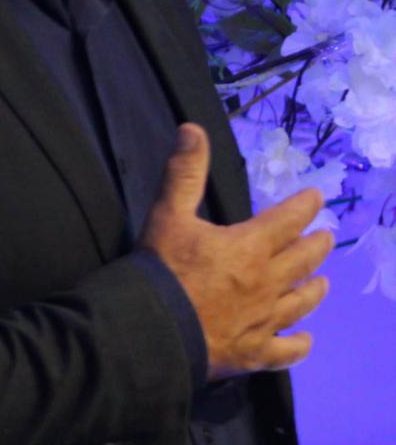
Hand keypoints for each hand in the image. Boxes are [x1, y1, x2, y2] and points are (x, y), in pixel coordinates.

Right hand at [140, 123, 332, 380]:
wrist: (155, 327)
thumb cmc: (163, 268)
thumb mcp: (168, 213)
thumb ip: (184, 173)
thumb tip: (193, 129)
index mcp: (249, 247)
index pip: (287, 221)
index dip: (304, 206)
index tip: (316, 197)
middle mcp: (267, 282)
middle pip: (301, 261)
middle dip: (315, 246)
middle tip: (325, 237)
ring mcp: (264, 320)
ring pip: (300, 303)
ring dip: (313, 290)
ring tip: (321, 282)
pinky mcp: (255, 351)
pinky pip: (285, 350)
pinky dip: (298, 344)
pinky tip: (305, 339)